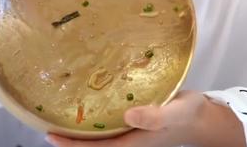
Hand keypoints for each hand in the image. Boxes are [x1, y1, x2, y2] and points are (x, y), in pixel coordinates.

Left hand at [45, 91, 244, 146]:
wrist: (201, 118)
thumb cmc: (187, 116)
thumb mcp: (174, 113)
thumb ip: (153, 116)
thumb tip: (128, 117)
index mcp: (132, 142)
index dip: (71, 145)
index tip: (49, 135)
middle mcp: (126, 138)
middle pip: (91, 144)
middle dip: (68, 137)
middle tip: (45, 121)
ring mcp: (128, 130)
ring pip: (97, 134)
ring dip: (79, 127)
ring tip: (57, 112)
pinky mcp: (132, 119)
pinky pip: (106, 122)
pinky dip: (92, 117)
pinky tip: (85, 104)